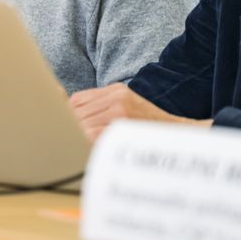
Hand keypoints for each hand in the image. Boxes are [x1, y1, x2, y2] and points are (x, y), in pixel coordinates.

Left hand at [69, 83, 208, 141]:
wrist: (179, 136)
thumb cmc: (148, 129)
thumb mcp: (124, 109)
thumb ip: (98, 107)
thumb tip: (61, 100)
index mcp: (115, 90)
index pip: (76, 100)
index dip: (70, 117)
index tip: (73, 129)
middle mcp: (116, 95)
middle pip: (75, 112)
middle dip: (74, 129)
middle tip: (82, 142)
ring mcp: (119, 107)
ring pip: (82, 123)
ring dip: (82, 138)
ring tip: (94, 146)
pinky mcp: (122, 122)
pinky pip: (92, 133)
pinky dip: (91, 143)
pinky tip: (101, 149)